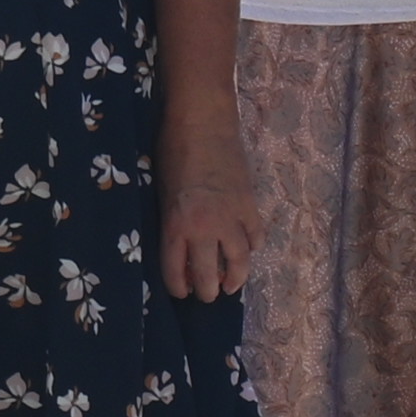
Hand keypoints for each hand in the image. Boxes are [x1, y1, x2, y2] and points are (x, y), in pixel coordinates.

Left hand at [157, 133, 257, 301]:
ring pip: (238, 261)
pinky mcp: (250, 204)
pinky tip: (247, 249)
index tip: (180, 292)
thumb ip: (170, 221)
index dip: (178, 287)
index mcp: (175, 225)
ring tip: (231, 285)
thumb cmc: (171, 150)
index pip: (176, 271)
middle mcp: (204, 228)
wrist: (202, 121)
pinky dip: (251, 246)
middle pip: (208, 275)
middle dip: (206, 291)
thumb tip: (178, 245)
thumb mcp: (160, 191)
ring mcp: (231, 217)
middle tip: (207, 295)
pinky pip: (255, 236)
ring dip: (235, 277)